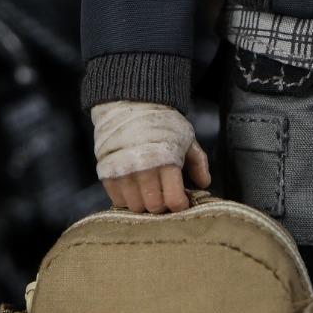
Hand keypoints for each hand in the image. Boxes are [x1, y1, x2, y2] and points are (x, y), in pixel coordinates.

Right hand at [89, 100, 210, 212]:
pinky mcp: (107, 173)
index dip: (180, 205)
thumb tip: (204, 184)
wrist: (131, 105)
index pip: (174, 201)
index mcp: (167, 161)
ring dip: (144, 203)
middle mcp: (144, 170)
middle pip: (154, 207)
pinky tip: (133, 188)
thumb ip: (198, 162)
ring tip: (148, 191)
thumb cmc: (162, 124)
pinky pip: (118, 201)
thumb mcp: (186, 139)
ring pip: (135, 206)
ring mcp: (124, 172)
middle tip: (164, 195)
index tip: (181, 199)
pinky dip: (127, 200)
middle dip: (162, 205)